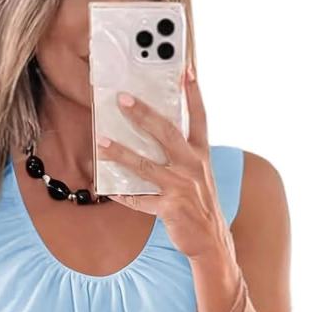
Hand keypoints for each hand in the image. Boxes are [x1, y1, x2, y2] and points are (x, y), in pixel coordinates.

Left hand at [96, 63, 230, 262]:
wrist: (210, 241)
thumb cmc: (200, 205)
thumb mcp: (199, 176)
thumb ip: (182, 156)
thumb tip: (153, 138)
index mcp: (201, 155)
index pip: (199, 117)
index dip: (193, 93)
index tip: (186, 70)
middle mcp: (192, 166)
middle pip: (165, 133)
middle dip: (143, 114)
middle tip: (122, 99)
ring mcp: (180, 187)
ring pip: (145, 166)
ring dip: (120, 153)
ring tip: (101, 143)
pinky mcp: (170, 208)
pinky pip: (139, 200)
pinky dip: (122, 196)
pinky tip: (107, 190)